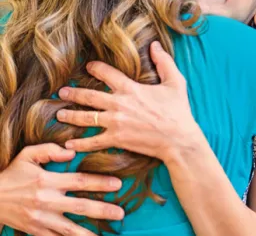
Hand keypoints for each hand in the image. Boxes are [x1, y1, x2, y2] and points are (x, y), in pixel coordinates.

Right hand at [0, 143, 123, 235]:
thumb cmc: (13, 173)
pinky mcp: (35, 231)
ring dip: (89, 232)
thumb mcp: (28, 154)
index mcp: (48, 181)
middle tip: (120, 213)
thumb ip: (50, 150)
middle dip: (102, 210)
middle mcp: (47, 201)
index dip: (100, 183)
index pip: (79, 181)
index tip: (118, 184)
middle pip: (80, 206)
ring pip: (69, 228)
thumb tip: (71, 152)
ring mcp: (42, 219)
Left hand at [57, 41, 204, 164]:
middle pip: (89, 96)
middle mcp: (119, 104)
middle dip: (74, 93)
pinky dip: (80, 143)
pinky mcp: (117, 139)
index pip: (106, 73)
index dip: (95, 68)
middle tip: (62, 92)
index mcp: (130, 88)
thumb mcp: (175, 82)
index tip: (88, 66)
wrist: (179, 139)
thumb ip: (164, 62)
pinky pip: (94, 141)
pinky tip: (70, 144)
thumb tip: (155, 45)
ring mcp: (115, 123)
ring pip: (86, 118)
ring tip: (60, 114)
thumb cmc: (178, 110)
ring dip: (71, 116)